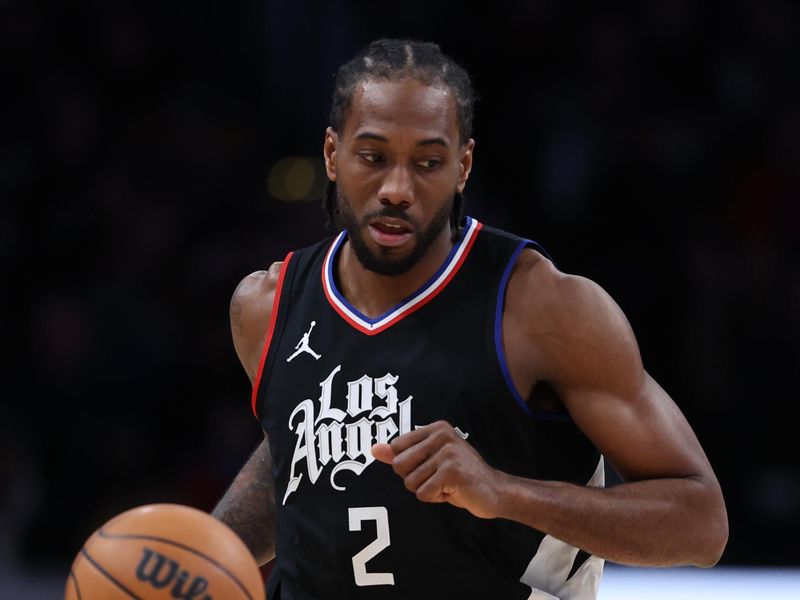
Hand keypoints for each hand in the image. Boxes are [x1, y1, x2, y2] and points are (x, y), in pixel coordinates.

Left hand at [371, 421, 503, 518]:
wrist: (495, 492)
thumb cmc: (459, 478)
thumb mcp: (429, 461)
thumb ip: (402, 454)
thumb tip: (374, 449)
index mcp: (436, 428)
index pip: (396, 448)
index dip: (408, 466)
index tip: (431, 467)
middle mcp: (441, 435)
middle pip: (399, 465)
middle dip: (414, 479)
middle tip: (438, 478)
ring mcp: (447, 452)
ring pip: (410, 482)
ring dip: (426, 491)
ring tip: (447, 484)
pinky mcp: (451, 471)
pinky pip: (423, 493)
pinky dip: (435, 498)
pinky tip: (453, 491)